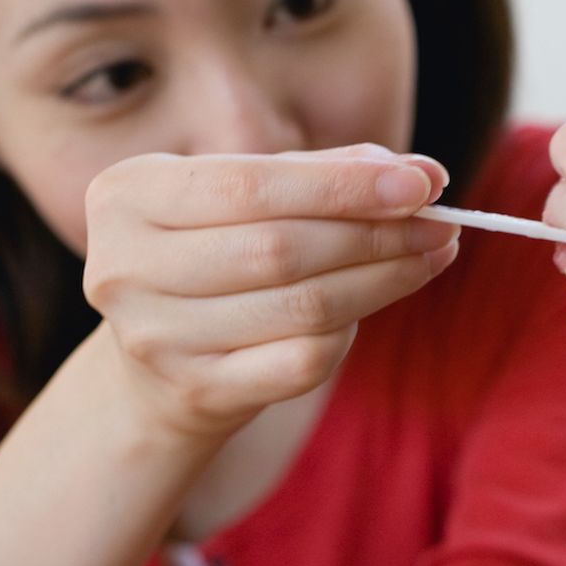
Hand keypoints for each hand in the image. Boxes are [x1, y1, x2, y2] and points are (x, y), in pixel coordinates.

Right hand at [82, 145, 458, 439]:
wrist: (159, 361)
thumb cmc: (218, 250)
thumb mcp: (249, 197)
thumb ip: (325, 173)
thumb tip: (419, 172)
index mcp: (128, 195)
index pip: (252, 184)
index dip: (344, 185)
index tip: (423, 181)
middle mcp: (123, 267)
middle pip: (280, 249)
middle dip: (377, 233)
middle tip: (442, 221)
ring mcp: (154, 338)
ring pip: (301, 307)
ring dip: (384, 278)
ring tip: (432, 253)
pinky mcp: (196, 393)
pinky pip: (302, 361)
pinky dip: (353, 330)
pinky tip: (378, 299)